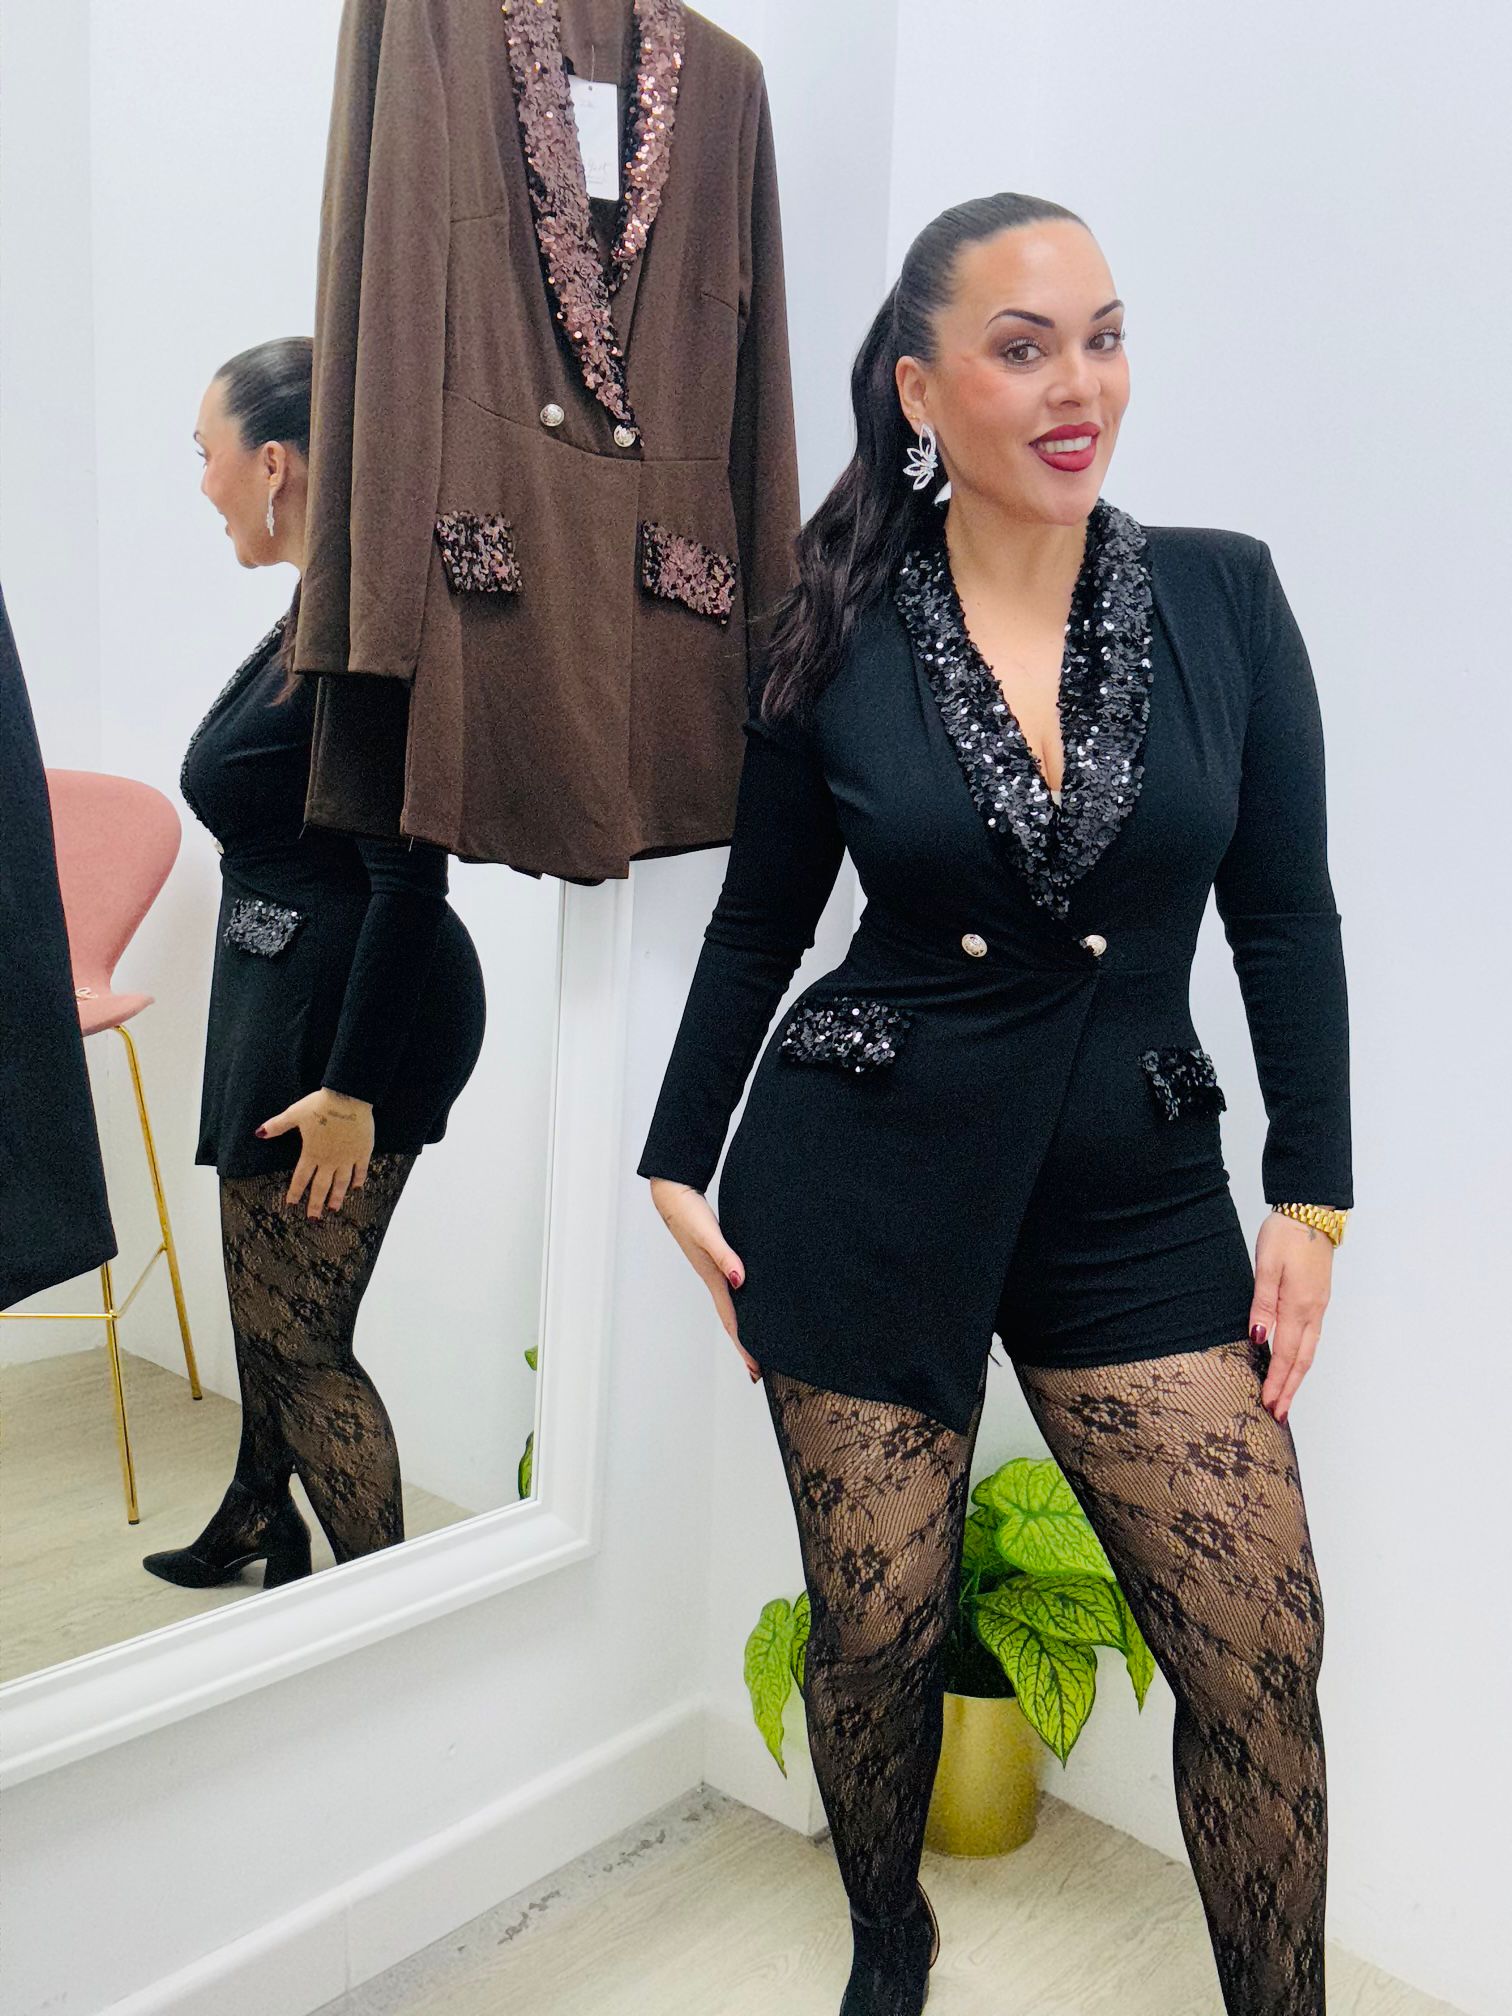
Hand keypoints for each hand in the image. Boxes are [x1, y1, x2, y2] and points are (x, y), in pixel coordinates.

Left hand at [255, 1087, 374, 1217]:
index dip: (295, 1192)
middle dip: (315, 1204)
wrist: (348, 1098)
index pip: (300, 1178)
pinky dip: (358, 1180)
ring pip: (341, 1183)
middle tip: (313, 1218)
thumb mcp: (295, 1113)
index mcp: (311, 1153)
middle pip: (321, 1187)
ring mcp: (346, 1158)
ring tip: (334, 1209)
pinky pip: (360, 1170)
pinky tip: (357, 1188)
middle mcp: (328, 1160)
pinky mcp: (362, 1152)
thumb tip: (258, 1133)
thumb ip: (277, 1126)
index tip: (291, 1204)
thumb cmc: (320, 1105)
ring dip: (337, 1197)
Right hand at [647, 1177, 760, 1383]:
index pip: (732, 1321)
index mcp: (713, 1279)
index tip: (755, 1371)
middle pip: (732, 1320)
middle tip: (758, 1370)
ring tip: (755, 1342)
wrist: (673, 1193)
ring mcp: (713, 1270)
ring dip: (742, 1326)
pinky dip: (740, 1302)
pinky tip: (747, 1298)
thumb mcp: (709, 1234)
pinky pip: (731, 1288)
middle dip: (744, 1345)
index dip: (744, 1346)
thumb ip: (725, 1256)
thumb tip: (740, 1281)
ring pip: (732, 1305)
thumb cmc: (688, 1213)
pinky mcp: (715, 1257)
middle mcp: (714, 1279)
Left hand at [1250, 1211, 1333, 1424]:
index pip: (1286, 1355)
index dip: (1277, 1382)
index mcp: (1298, 1306)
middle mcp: (1313, 1312)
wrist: (1312, 1212)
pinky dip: (1301, 1358)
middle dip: (1289, 1390)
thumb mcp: (1266, 1267)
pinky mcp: (1318, 1300)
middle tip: (1278, 1415)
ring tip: (1284, 1398)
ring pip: (1308, 1351)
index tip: (1269, 1405)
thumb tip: (1259, 1338)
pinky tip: (1292, 1364)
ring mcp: (1318, 1307)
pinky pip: (1310, 1338)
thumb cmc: (1286, 1236)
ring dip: (1296, 1377)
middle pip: (1302, 1361)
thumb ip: (1262, 1304)